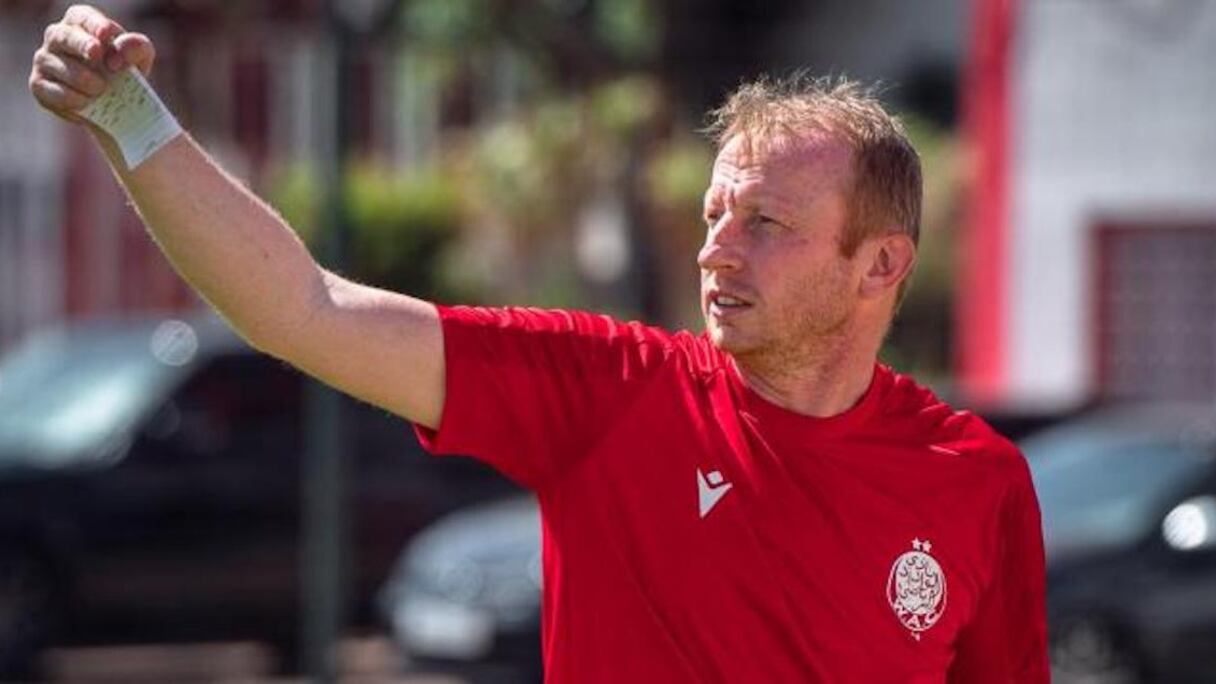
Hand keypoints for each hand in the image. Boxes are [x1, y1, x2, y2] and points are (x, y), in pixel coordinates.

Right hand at [29, 4, 156, 123]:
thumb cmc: (124, 71)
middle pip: (64, 36)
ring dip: (84, 80)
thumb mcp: (139, 58)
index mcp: (80, 23)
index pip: (83, 17)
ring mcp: (45, 60)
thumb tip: (117, 56)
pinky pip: (54, 92)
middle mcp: (57, 37)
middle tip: (96, 54)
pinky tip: (87, 102)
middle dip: (81, 44)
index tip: (105, 34)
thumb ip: (136, 48)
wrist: (114, 104)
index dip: (93, 24)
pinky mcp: (39, 85)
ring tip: (102, 89)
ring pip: (59, 66)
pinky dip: (73, 99)